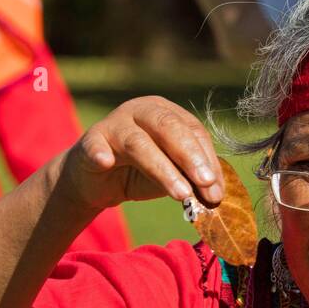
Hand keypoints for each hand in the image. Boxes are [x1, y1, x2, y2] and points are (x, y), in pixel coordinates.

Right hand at [55, 96, 224, 214]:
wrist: (97, 180)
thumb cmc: (140, 172)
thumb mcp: (172, 174)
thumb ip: (192, 179)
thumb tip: (217, 195)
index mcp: (167, 114)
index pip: (194, 131)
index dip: (208, 161)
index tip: (217, 191)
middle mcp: (142, 111)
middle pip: (169, 127)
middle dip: (191, 157)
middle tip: (206, 183)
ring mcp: (115, 124)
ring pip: (139, 143)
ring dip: (163, 169)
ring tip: (181, 194)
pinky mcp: (91, 141)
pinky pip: (96, 147)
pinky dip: (99, 153)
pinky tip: (105, 162)